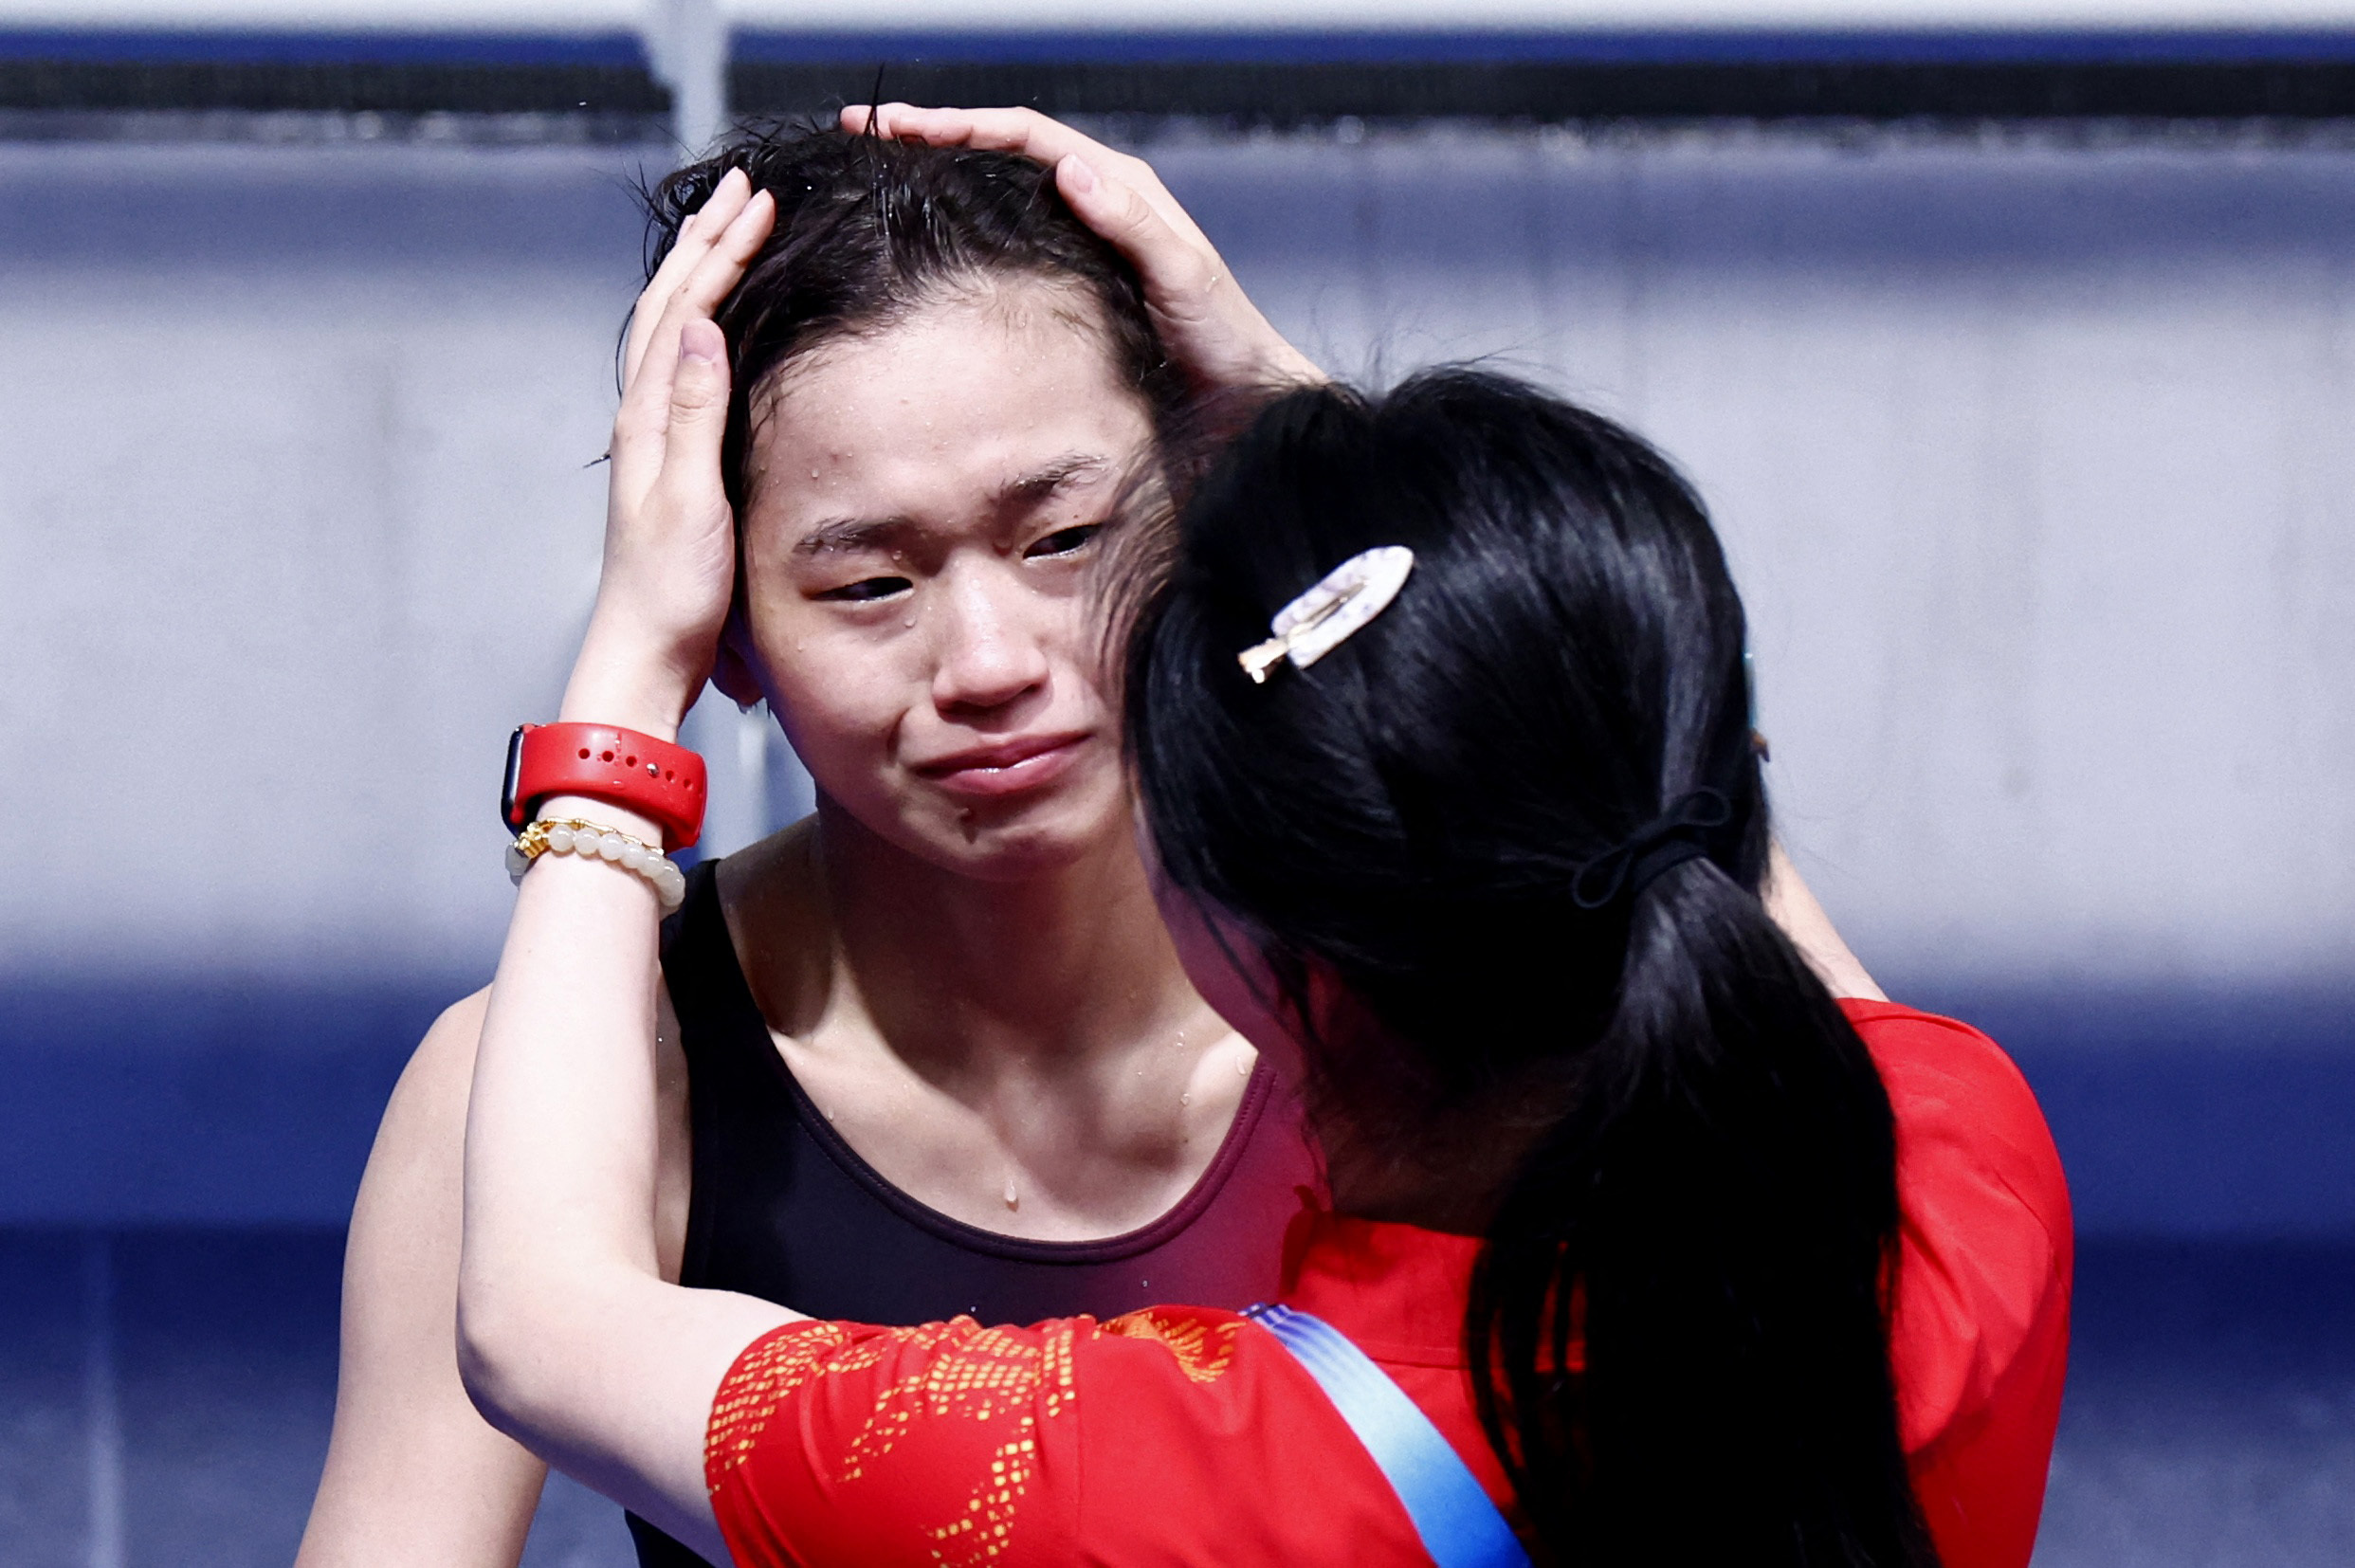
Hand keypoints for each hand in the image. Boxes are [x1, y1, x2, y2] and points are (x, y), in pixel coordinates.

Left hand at [563, 169, 776, 741]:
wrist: (644, 654)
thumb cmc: (670, 594)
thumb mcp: (689, 502)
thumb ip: (693, 415)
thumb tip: (701, 329)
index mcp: (648, 421)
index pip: (686, 311)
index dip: (720, 252)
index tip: (756, 203)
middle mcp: (642, 420)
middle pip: (670, 308)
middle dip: (707, 242)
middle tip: (743, 190)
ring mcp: (651, 440)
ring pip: (670, 331)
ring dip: (699, 273)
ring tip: (726, 232)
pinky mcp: (667, 463)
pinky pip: (678, 367)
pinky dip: (698, 323)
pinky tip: (712, 324)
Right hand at [846, 103, 1321, 392]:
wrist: (1245, 399)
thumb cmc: (1224, 339)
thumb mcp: (1182, 276)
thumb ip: (1131, 221)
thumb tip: (1068, 168)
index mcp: (1119, 185)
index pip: (1024, 135)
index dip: (958, 123)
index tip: (897, 128)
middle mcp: (1096, 203)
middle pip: (1000, 152)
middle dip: (934, 139)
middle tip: (867, 139)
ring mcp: (1079, 244)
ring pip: (997, 195)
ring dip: (941, 182)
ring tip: (881, 178)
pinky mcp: (1071, 285)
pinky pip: (1007, 245)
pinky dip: (964, 234)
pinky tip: (928, 246)